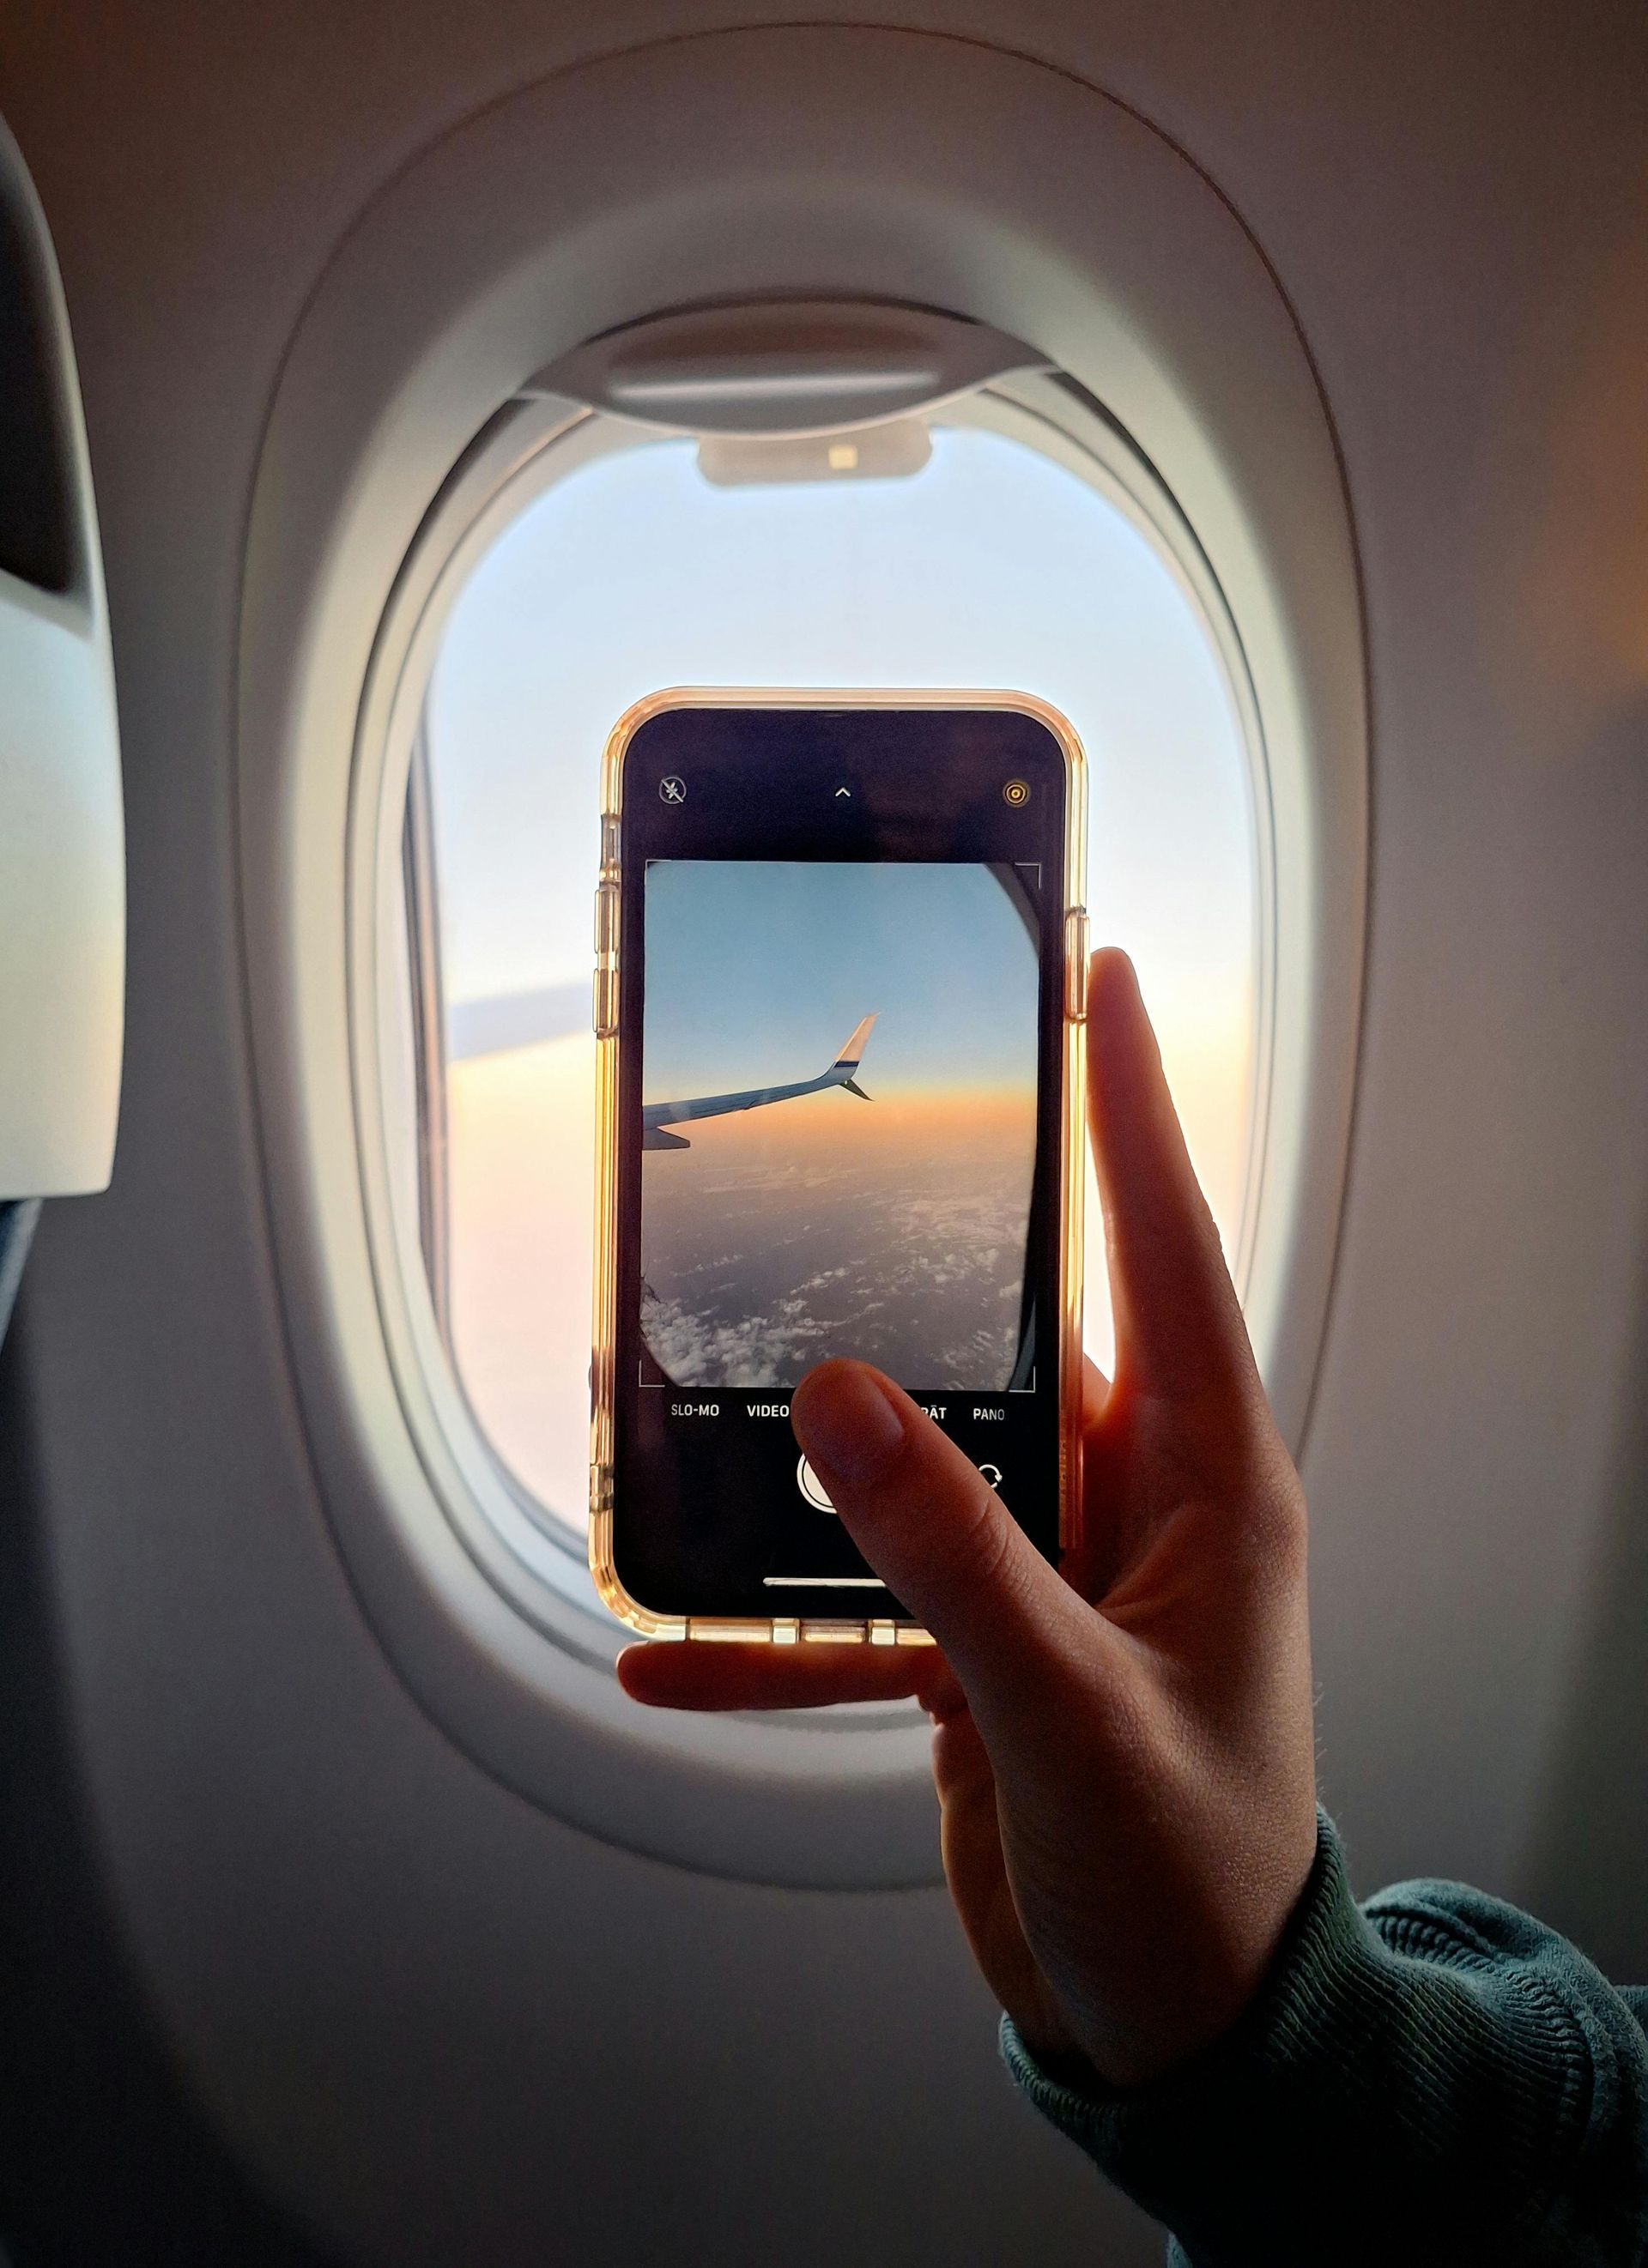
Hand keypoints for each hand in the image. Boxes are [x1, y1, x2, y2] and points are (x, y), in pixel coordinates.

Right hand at [620, 950, 1316, 2089]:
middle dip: (919, 1257)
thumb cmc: (1192, 1880)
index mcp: (1204, 1478)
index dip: (1127, 1104)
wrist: (1181, 2029)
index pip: (1161, 1245)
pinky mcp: (984, 1644)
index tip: (1093, 976)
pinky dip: (773, 1629)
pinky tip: (675, 1648)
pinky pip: (860, 1606)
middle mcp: (1130, 1499)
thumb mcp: (1071, 1711)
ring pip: (916, 1460)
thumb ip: (955, 1554)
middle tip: (836, 1149)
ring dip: (810, 1459)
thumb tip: (839, 1398)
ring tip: (697, 1410)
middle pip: (1012, 1331)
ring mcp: (1052, 1567)